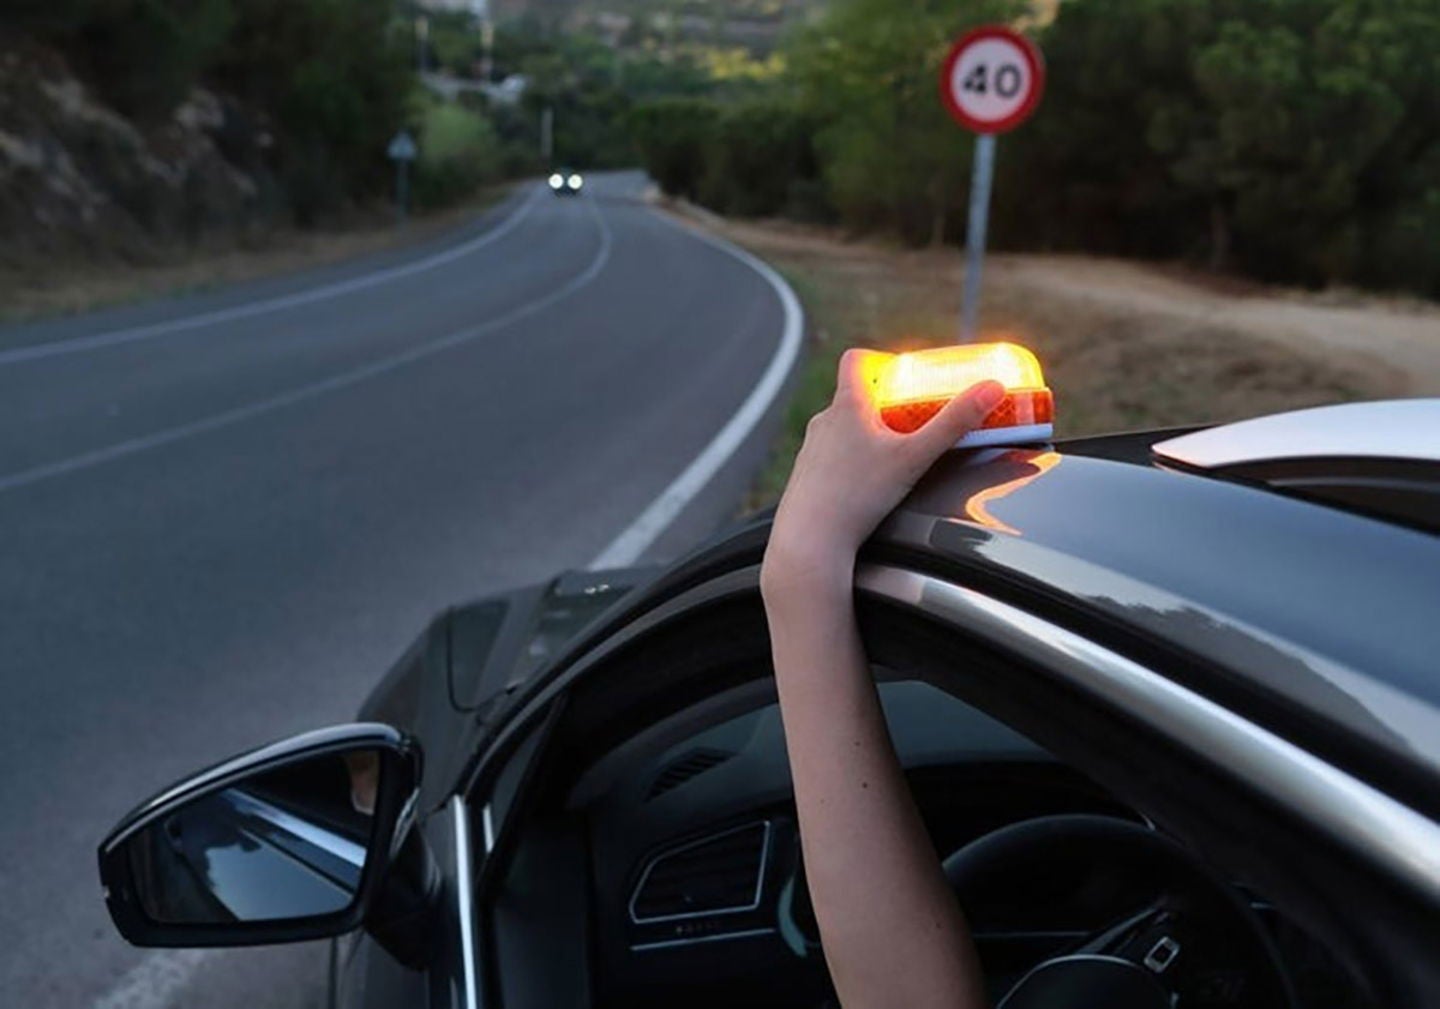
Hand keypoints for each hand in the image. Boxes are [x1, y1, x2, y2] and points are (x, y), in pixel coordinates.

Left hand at [762, 349, 1003, 597]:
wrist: (811, 541)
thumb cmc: (857, 496)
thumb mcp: (915, 457)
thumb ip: (954, 424)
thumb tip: (991, 388)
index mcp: (846, 406)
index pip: (855, 360)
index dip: (879, 359)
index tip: (902, 373)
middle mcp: (822, 422)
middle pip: (854, 397)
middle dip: (884, 405)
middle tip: (911, 420)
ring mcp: (810, 450)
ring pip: (842, 430)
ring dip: (867, 435)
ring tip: (892, 457)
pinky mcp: (806, 476)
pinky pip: (831, 458)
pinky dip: (850, 462)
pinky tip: (867, 486)